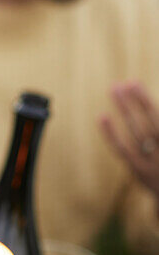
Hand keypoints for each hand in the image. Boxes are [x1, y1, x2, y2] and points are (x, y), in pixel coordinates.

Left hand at [98, 81, 158, 202]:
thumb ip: (157, 125)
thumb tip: (145, 105)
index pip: (158, 119)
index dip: (145, 101)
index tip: (134, 82)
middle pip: (150, 123)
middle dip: (136, 102)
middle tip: (121, 83)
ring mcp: (154, 163)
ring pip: (137, 133)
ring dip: (125, 110)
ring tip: (114, 90)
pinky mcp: (140, 171)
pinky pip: (124, 150)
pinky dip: (112, 133)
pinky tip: (102, 116)